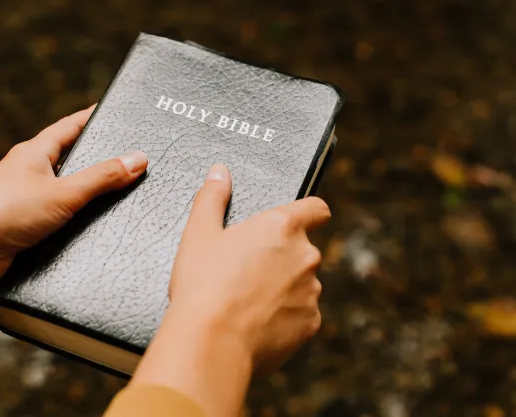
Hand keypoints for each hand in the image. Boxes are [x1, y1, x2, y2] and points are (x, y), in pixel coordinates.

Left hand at [0, 106, 148, 309]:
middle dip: (97, 158)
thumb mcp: (63, 192)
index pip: (70, 127)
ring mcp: (28, 202)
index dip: (92, 118)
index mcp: (35, 153)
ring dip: (88, 195)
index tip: (113, 111)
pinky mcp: (27, 230)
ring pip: (67, 192)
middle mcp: (30, 174)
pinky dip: (78, 222)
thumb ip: (102, 178)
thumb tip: (138, 159)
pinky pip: (61, 221)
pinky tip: (95, 229)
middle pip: (71, 159)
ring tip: (120, 194)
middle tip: (126, 155)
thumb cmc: (2, 212)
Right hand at [129, 163, 328, 416]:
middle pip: (303, 250)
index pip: (316, 208)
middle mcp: (305, 255)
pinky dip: (285, 317)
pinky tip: (256, 324)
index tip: (299, 220)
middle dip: (283, 258)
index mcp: (282, 226)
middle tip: (248, 271)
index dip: (310, 212)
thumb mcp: (199, 234)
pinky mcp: (310, 323)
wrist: (211, 343)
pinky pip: (301, 315)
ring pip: (303, 284)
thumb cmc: (202, 285)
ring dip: (285, 288)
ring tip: (248, 302)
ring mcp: (311, 291)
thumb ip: (212, 198)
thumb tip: (220, 172)